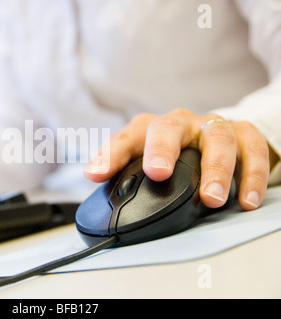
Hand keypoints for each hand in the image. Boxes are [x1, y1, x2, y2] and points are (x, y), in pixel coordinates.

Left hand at [84, 108, 271, 210]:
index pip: (126, 137)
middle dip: (161, 150)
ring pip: (216, 139)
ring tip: (212, 198)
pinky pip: (252, 148)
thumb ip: (122, 170)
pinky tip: (247, 200)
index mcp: (150, 129)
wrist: (211, 134)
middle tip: (157, 174)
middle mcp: (179, 124)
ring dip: (215, 169)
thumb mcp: (145, 158)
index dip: (110, 155)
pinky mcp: (242, 134)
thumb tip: (94, 181)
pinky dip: (252, 174)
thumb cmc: (174, 149)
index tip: (95, 175)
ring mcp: (210, 127)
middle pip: (168, 128)